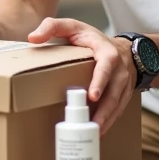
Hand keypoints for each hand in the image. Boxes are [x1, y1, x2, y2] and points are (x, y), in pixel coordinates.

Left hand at [27, 17, 135, 133]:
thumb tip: (32, 38)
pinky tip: (99, 131)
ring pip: (118, 103)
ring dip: (107, 119)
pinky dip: (110, 121)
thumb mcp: (72, 26)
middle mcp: (119, 68)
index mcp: (107, 51)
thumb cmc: (92, 39)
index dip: (100, 80)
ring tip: (94, 132)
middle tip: (92, 124)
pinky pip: (120, 109)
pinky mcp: (126, 94)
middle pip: (114, 91)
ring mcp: (125, 82)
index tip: (93, 96)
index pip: (106, 65)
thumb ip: (52, 27)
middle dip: (105, 109)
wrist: (123, 48)